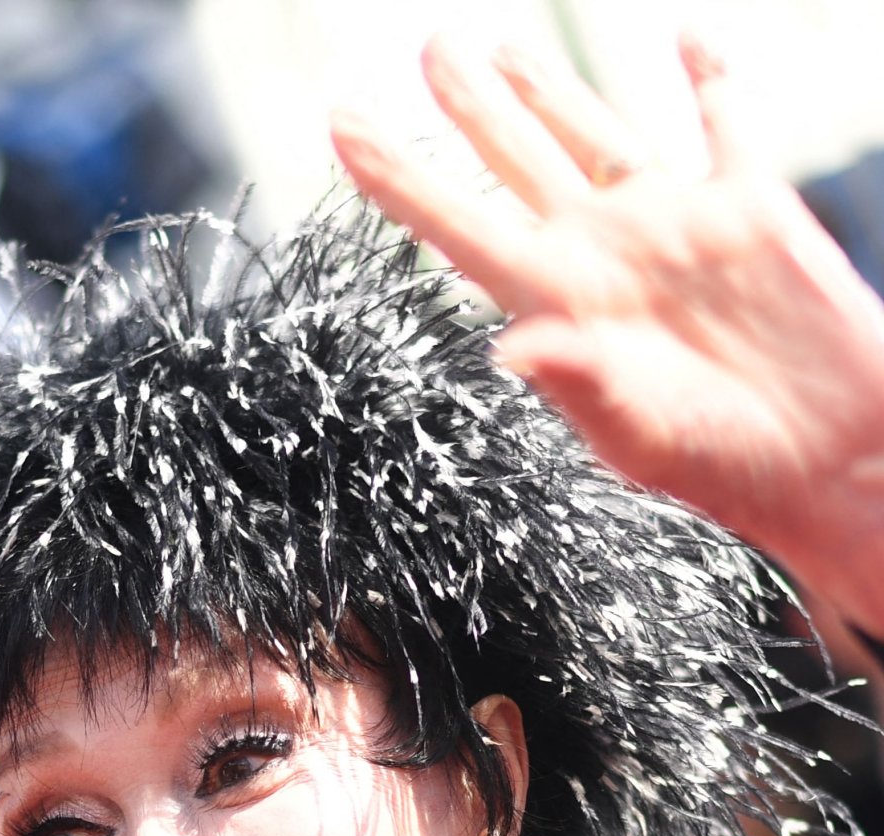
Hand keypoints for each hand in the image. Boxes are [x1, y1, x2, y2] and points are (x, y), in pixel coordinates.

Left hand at [331, 35, 883, 639]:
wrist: (826, 458)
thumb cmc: (723, 463)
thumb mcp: (638, 431)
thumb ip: (577, 378)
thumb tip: (512, 349)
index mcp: (562, 304)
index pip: (459, 228)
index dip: (397, 178)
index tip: (339, 125)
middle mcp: (606, 254)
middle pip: (518, 164)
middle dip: (469, 108)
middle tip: (429, 50)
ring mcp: (673, 226)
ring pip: (597, 137)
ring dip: (552, 91)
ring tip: (501, 49)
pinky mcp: (749, 209)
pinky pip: (724, 124)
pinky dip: (712, 80)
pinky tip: (690, 41)